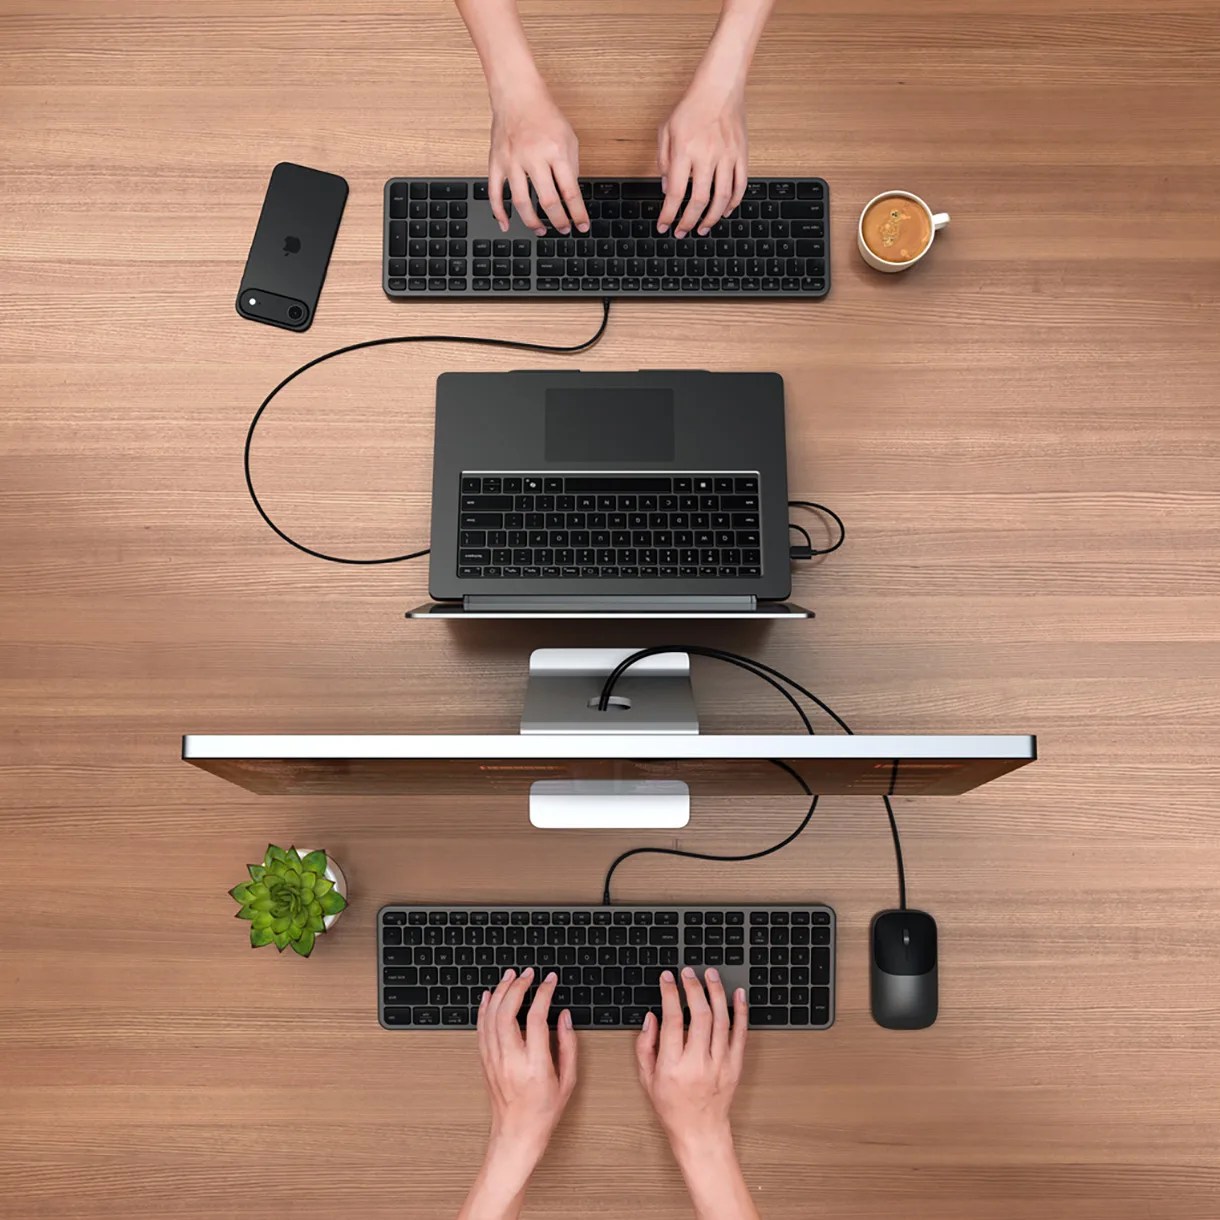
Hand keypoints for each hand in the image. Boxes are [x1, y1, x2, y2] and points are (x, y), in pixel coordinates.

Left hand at [459, 968, 577, 1219]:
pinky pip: (481, 1030)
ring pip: (491, 1018)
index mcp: (534, 1066)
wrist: (515, 1137)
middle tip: (528, 974)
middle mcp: (510, 1061)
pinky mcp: (485, 1063)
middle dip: (518, 986)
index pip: (535, 1018)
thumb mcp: (568, 1082)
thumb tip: (563, 1017)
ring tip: (510, 976)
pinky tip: (490, 996)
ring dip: (500, 992)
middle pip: (507, 1012)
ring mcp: (494, 1061)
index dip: (543, 994)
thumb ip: (567, 1046)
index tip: (550, 981)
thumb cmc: (543, 1113)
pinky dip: (484, 1009)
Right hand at [488, 82, 588, 235]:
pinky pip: (494, 193)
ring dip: (532, 222)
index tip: (582, 226)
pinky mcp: (496, 162)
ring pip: (521, 202)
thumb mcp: (569, 138)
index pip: (570, 191)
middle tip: (564, 229)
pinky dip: (499, 212)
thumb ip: (571, 167)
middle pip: (548, 200)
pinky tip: (506, 225)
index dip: (578, 213)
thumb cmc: (544, 115)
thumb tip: (569, 196)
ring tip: (541, 230)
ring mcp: (512, 161)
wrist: (517, 94)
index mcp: (555, 151)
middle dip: (559, 221)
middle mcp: (533, 157)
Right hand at [636, 968, 757, 1219]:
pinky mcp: (735, 1066)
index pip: (672, 1020)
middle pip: (699, 1016)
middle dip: (694, 988)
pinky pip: (740, 1034)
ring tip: (711, 975)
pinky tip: (737, 995)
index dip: (670, 994)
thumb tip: (651, 1017)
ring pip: (721, 1021)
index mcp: (673, 1066)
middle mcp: (698, 1064)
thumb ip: (645, 1046)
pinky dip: (740, 1012)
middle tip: (689, 972)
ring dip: (716, 993)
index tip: (668, 978)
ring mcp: (720, 1065)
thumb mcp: (647, 1079)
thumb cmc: (672, 1108)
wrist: (700, 1132)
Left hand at [656, 81, 747, 238]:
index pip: (675, 192)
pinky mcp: (742, 155)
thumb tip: (667, 189)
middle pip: (698, 200)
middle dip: (689, 222)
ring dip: (711, 218)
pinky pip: (740, 186)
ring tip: (703, 228)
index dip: (668, 214)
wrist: (719, 86)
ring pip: (722, 198)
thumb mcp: (666, 130)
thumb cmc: (691, 106)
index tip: (664, 226)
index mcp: (685, 150)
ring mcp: (727, 156)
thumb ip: (664, 160)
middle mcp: (707, 155)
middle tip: (682, 232)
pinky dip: (733, 203)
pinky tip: (725, 212)